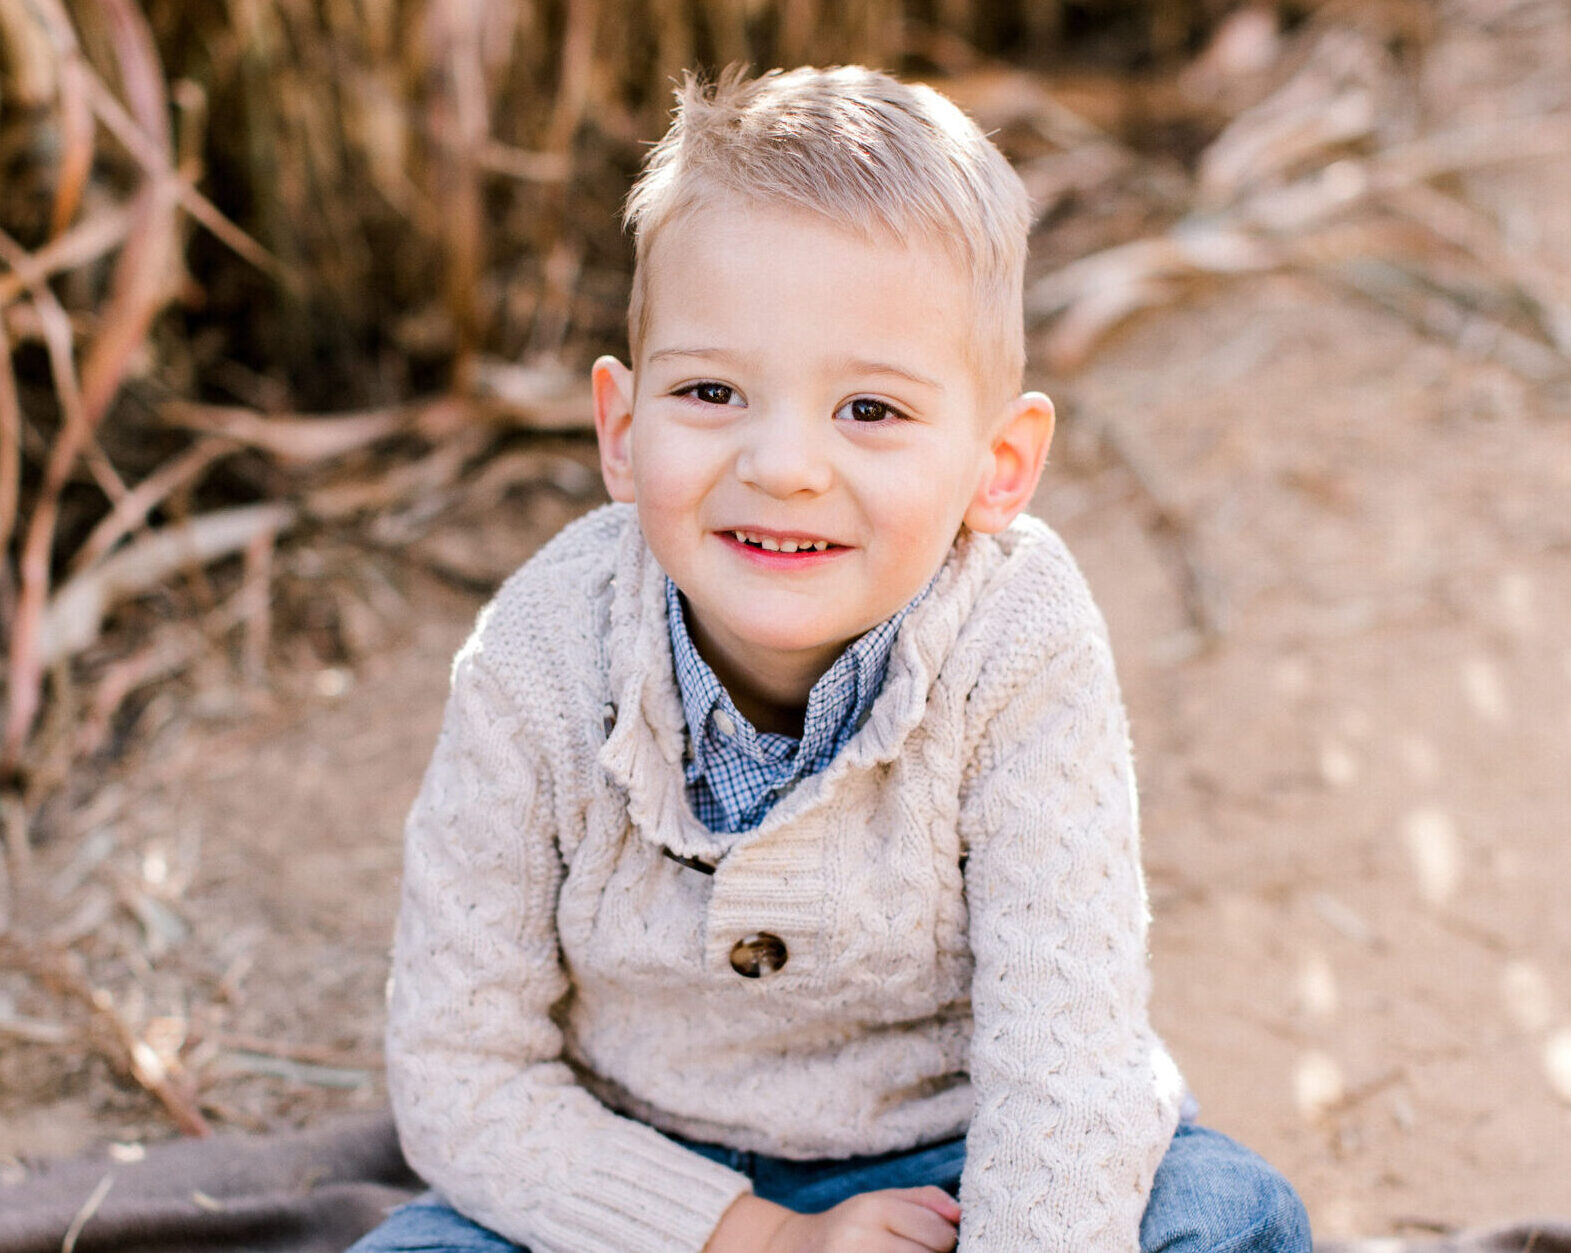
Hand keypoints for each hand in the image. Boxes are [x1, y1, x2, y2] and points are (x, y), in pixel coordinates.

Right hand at [767, 1186, 960, 1252]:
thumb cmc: (851, 1227)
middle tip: (919, 1250)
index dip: (948, 1240)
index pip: (939, 1233)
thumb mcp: (881, 1201)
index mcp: (872, 1209)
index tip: (939, 1241)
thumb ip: (924, 1201)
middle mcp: (860, 1239)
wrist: (795, 1250)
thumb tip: (959, 1214)